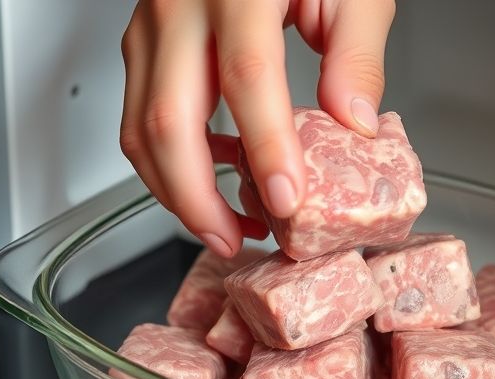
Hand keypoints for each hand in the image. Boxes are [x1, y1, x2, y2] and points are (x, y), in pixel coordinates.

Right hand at [119, 0, 395, 256]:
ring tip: (225, 225)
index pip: (248, 79)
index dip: (266, 149)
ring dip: (176, 191)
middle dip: (197, 200)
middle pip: (166, 122)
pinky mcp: (145, 39)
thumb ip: (355, 50)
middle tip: (237, 240)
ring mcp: (151, 23)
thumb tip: (353, 124)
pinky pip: (140, 113)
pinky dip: (168, 159)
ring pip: (139, 127)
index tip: (288, 202)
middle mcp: (180, 4)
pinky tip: (212, 175)